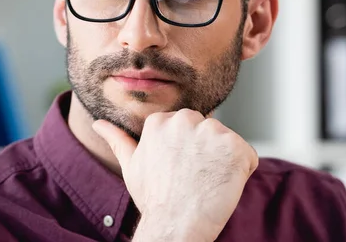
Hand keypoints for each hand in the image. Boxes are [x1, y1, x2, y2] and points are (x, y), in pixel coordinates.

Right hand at [92, 109, 257, 241]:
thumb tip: (97, 124)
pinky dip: (242, 171)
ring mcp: (211, 132)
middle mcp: (185, 120)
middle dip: (206, 151)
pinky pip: (247, 155)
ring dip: (224, 161)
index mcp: (161, 121)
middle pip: (208, 129)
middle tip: (193, 177)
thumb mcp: (131, 165)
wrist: (175, 225)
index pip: (188, 127)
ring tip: (207, 182)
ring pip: (227, 143)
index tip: (180, 170)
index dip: (188, 151)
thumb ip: (117, 139)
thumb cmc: (154, 199)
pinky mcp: (235, 146)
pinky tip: (223, 185)